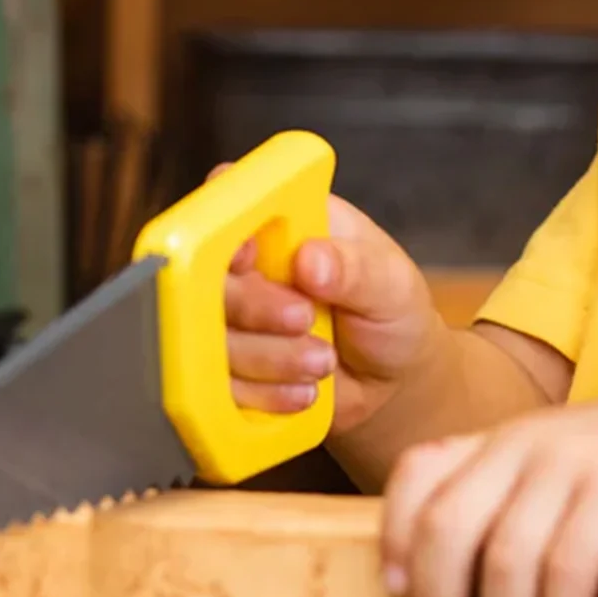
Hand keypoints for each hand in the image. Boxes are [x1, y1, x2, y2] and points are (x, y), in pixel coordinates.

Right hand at [216, 167, 445, 436]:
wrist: (393, 381)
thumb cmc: (393, 313)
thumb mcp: (392, 284)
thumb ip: (356, 268)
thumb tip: (310, 258)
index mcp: (286, 221)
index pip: (229, 204)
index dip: (222, 225)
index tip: (247, 255)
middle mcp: (249, 266)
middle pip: (204, 275)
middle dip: (253, 305)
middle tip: (304, 319)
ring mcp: (234, 319)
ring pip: (208, 337)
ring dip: (267, 356)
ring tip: (323, 361)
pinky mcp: (230, 370)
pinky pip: (216, 387)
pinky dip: (262, 392)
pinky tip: (304, 390)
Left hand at [379, 369, 597, 596]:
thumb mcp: (577, 467)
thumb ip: (517, 498)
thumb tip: (435, 580)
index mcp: (512, 435)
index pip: (421, 477)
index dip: (397, 542)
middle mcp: (534, 438)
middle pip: (449, 528)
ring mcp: (582, 456)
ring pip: (507, 559)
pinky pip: (572, 568)